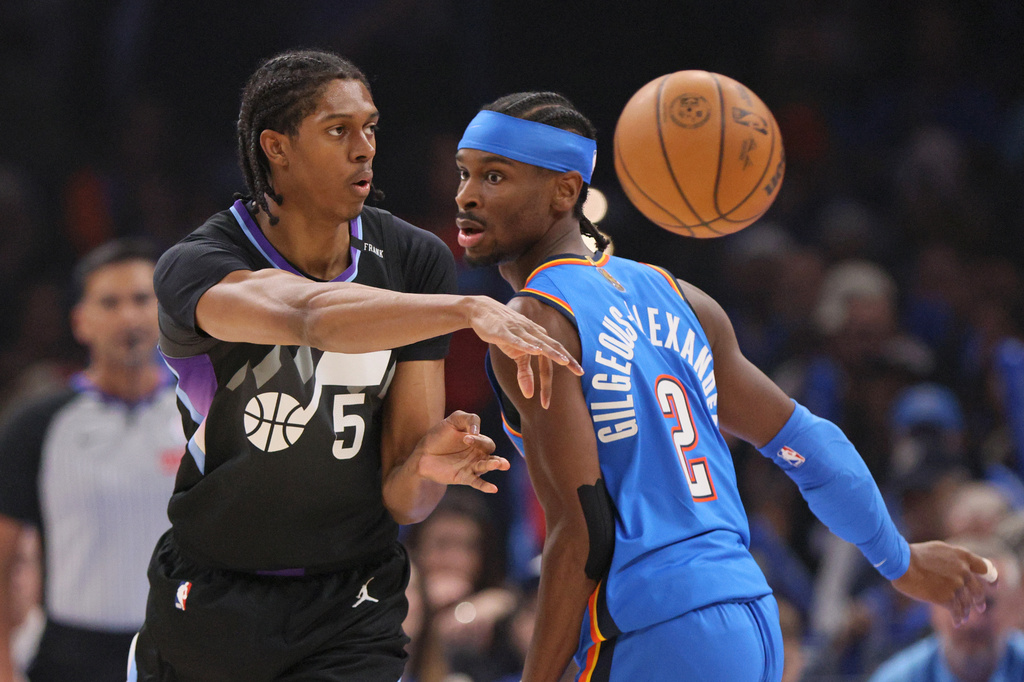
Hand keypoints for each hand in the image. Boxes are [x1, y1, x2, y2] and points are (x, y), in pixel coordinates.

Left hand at [413, 411, 509, 492]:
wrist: (423, 453)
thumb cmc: (439, 435)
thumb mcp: (454, 420)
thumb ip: (469, 419)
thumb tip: (477, 431)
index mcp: (478, 441)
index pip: (485, 442)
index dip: (478, 440)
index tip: (465, 438)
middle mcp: (478, 455)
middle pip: (491, 456)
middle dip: (495, 458)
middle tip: (498, 461)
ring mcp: (471, 467)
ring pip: (485, 467)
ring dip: (493, 467)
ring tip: (502, 465)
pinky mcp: (464, 477)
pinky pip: (477, 482)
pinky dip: (485, 486)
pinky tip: (494, 489)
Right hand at [468, 297, 582, 407]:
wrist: (482, 311)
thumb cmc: (503, 332)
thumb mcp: (515, 354)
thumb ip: (525, 373)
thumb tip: (530, 394)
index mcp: (538, 339)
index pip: (553, 357)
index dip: (562, 370)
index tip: (574, 379)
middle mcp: (534, 334)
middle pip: (553, 349)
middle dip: (567, 361)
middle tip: (580, 373)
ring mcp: (520, 331)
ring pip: (539, 343)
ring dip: (552, 353)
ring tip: (564, 362)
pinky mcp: (505, 332)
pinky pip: (518, 340)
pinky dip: (527, 345)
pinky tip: (535, 350)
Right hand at [892, 540, 996, 626]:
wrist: (901, 562)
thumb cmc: (914, 554)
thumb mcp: (938, 550)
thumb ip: (953, 559)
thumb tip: (960, 568)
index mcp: (962, 556)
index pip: (986, 568)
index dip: (992, 578)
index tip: (994, 586)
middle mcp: (963, 570)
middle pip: (978, 590)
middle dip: (979, 601)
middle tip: (980, 607)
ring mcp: (956, 585)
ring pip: (967, 603)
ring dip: (966, 612)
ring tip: (963, 617)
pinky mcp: (946, 598)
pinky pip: (957, 611)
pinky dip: (958, 618)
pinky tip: (957, 622)